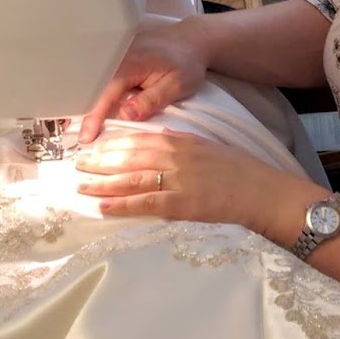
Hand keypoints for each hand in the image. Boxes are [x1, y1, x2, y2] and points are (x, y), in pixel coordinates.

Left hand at [73, 131, 324, 238]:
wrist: (263, 192)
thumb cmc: (239, 171)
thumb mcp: (208, 146)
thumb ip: (181, 140)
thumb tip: (159, 133)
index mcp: (180, 141)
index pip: (137, 140)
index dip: (111, 144)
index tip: (92, 146)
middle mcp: (174, 157)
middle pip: (128, 157)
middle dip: (99, 161)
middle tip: (76, 164)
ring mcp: (177, 180)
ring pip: (131, 179)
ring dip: (102, 182)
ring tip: (80, 185)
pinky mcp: (181, 204)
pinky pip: (144, 203)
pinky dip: (121, 204)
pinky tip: (102, 206)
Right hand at [79, 17, 210, 142]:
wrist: (191, 41)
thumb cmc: (186, 64)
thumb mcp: (176, 85)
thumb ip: (151, 100)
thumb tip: (126, 115)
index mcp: (131, 63)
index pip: (106, 93)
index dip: (94, 116)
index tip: (86, 137)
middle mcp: (118, 56)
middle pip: (94, 87)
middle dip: (83, 111)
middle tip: (75, 136)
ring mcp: (116, 55)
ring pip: (96, 82)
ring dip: (87, 103)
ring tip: (77, 126)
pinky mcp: (117, 56)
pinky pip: (103, 76)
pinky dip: (96, 92)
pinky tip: (91, 107)